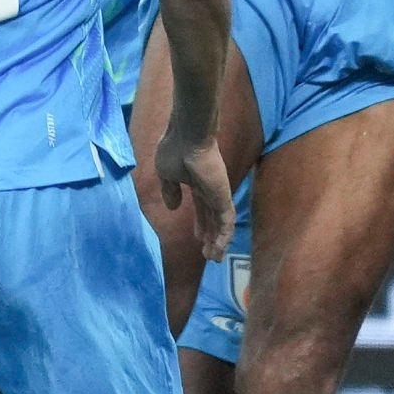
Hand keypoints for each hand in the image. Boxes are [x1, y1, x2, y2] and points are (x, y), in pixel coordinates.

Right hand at [139, 124, 230, 261]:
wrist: (187, 136)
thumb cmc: (174, 149)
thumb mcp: (166, 174)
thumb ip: (170, 191)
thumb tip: (173, 207)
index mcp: (195, 183)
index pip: (201, 207)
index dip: (200, 224)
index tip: (198, 238)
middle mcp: (209, 190)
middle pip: (212, 218)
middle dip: (210, 236)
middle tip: (207, 253)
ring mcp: (218, 193)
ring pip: (222, 223)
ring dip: (218, 241)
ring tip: (213, 257)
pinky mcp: (223, 196)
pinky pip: (227, 221)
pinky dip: (224, 236)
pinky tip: (219, 249)